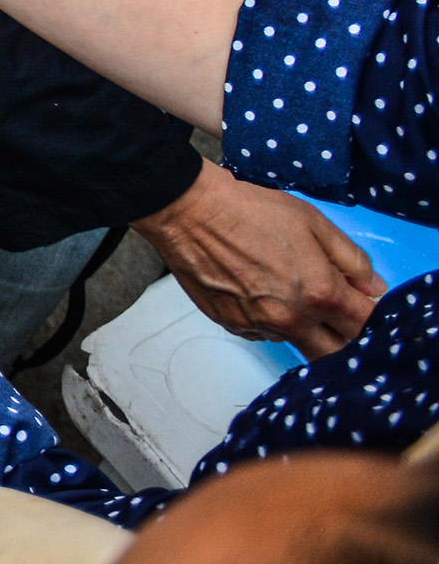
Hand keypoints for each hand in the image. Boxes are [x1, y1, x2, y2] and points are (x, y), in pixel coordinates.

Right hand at [132, 162, 381, 354]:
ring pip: (296, 342)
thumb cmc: (249, 210)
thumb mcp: (315, 222)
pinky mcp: (231, 324)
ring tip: (284, 288)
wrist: (190, 211)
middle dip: (342, 335)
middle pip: (335, 352)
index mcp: (320, 294)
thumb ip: (352, 259)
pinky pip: (262, 333)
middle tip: (334, 309)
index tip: (362, 300)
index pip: (364, 324)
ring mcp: (258, 325)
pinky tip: (257, 289)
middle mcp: (291, 319)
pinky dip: (269, 319)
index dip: (369, 312)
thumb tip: (372, 286)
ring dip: (302, 326)